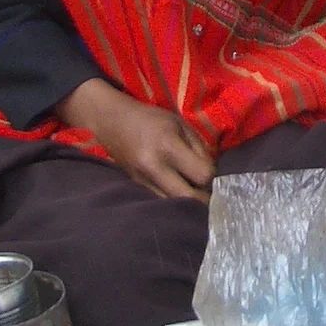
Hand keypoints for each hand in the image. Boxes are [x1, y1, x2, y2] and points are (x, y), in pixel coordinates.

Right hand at [58, 79, 213, 199]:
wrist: (112, 122)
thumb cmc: (150, 120)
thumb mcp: (181, 125)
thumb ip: (199, 149)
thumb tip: (213, 174)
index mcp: (168, 146)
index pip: (202, 175)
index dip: (212, 176)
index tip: (212, 172)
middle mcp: (154, 168)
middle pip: (189, 199)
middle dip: (204, 198)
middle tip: (209, 192)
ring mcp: (142, 181)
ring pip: (174, 206)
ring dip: (188, 203)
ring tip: (194, 193)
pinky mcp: (136, 189)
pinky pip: (160, 203)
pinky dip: (173, 202)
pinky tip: (178, 194)